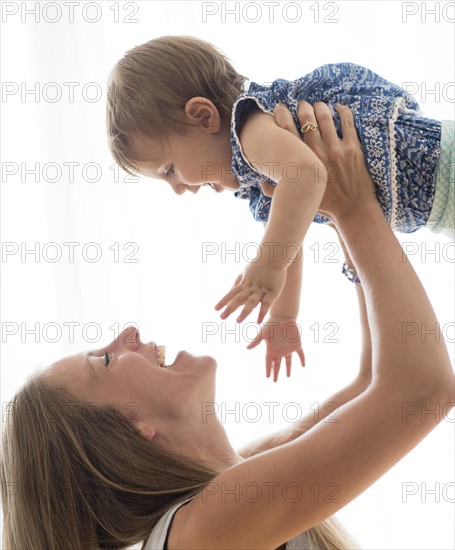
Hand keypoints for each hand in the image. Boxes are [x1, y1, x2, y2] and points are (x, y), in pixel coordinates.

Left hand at [214, 261, 286, 323]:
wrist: (275, 256)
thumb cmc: (260, 263)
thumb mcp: (246, 271)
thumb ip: (238, 281)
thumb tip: (230, 290)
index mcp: (244, 283)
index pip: (231, 293)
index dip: (223, 301)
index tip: (215, 309)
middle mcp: (251, 287)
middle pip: (238, 298)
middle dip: (229, 308)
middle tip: (221, 318)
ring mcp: (261, 289)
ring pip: (251, 302)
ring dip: (244, 312)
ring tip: (238, 321)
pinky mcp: (273, 292)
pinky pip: (266, 304)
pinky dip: (262, 312)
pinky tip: (258, 321)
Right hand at [247, 317, 304, 381]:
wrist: (282, 316)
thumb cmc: (271, 324)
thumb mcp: (262, 333)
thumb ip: (256, 341)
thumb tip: (247, 348)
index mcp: (271, 349)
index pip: (269, 362)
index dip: (268, 369)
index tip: (267, 377)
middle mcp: (279, 350)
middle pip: (278, 364)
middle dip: (276, 372)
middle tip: (275, 381)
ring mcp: (288, 348)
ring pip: (288, 361)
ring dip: (288, 368)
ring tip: (288, 376)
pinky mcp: (296, 344)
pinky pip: (300, 354)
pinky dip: (302, 359)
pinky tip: (303, 365)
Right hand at [272, 101, 377, 222]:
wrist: (352, 210)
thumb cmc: (324, 206)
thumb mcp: (295, 198)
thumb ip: (274, 190)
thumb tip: (259, 183)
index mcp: (300, 162)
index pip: (286, 130)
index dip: (281, 114)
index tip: (279, 108)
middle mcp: (317, 152)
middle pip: (306, 118)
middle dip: (302, 107)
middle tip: (301, 105)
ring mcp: (336, 149)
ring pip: (325, 117)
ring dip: (320, 107)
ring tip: (318, 106)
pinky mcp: (353, 149)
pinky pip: (347, 122)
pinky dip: (342, 111)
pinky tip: (339, 108)